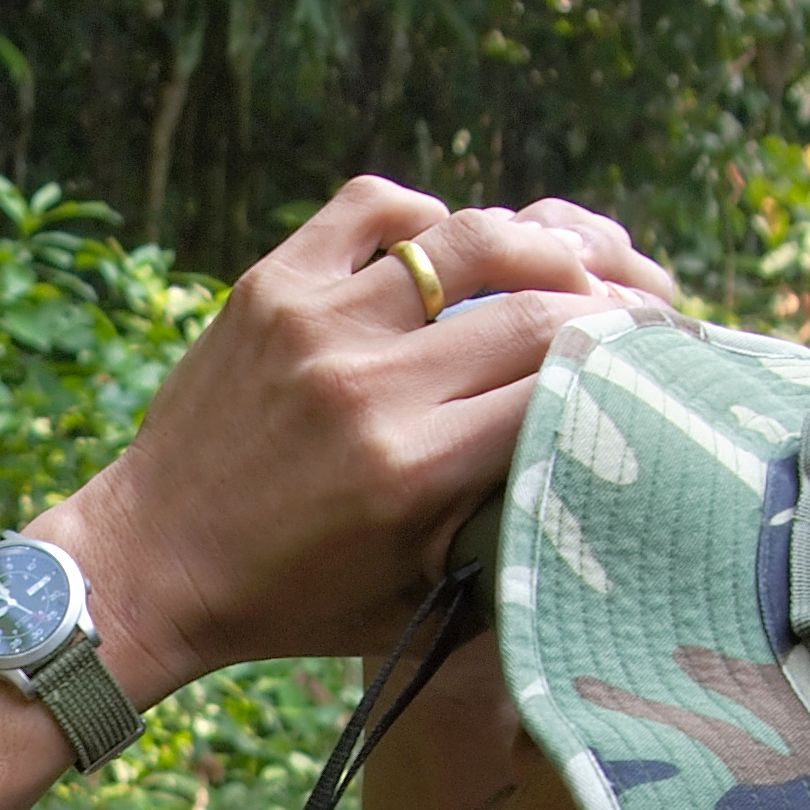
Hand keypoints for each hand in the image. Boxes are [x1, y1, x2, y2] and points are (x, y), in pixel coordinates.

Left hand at [33, 182, 678, 693]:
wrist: (147, 567)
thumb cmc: (288, 601)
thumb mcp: (415, 594)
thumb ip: (505, 528)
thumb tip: (605, 456)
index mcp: (413, 471)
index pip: (564, 382)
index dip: (631, 363)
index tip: (662, 362)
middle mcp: (370, 386)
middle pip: (538, 307)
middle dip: (605, 307)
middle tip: (632, 315)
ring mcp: (315, 324)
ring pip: (470, 237)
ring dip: (536, 246)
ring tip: (560, 270)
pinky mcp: (269, 287)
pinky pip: (377, 207)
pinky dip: (426, 217)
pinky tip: (445, 249)